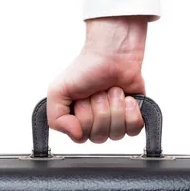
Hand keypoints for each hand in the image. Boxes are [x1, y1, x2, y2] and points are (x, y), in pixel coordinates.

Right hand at [47, 16, 148, 142]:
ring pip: (116, 134)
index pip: (81, 137)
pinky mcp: (133, 116)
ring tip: (112, 91)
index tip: (83, 98)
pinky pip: (134, 130)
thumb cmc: (86, 68)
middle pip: (99, 136)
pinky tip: (127, 98)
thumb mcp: (58, 90)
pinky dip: (131, 112)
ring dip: (115, 108)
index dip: (84, 118)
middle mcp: (95, 123)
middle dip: (100, 109)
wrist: (113, 53)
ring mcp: (115, 121)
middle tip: (98, 92)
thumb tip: (76, 135)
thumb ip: (55, 118)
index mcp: (76, 120)